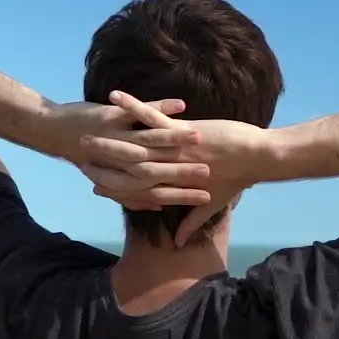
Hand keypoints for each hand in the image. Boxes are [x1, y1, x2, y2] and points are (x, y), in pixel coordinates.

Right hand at [81, 91, 271, 245]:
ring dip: (107, 137)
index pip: (134, 190)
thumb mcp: (215, 202)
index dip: (112, 188)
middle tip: (78, 156)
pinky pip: (151, 117)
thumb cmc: (239, 179)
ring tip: (85, 131)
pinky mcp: (181, 131)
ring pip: (133, 144)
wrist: (259, 158)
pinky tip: (114, 97)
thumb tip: (179, 241)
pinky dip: (132, 106)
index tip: (92, 185)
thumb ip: (194, 221)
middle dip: (101, 161)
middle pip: (127, 167)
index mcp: (173, 185)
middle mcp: (168, 169)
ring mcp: (173, 150)